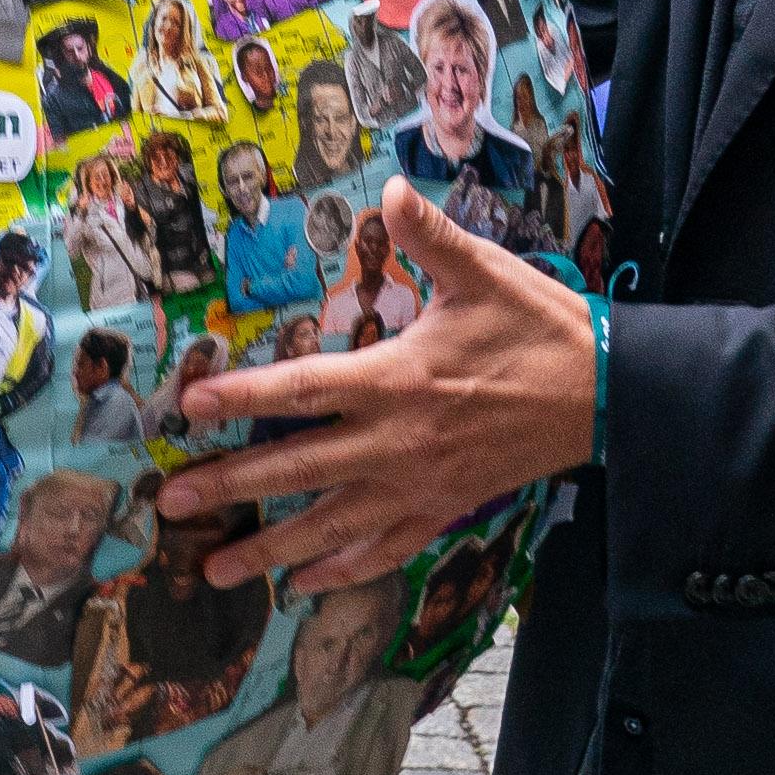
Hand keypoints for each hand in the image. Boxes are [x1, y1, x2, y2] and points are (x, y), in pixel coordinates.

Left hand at [159, 180, 599, 597]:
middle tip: (169, 504)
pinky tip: (306, 583)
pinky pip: (383, 549)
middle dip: (229, 487)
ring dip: (270, 550)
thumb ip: (427, 235)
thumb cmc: (538, 330)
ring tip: (214, 571)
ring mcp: (417, 486)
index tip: (186, 410)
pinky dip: (342, 570)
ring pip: (329, 525)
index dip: (239, 399)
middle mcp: (394, 442)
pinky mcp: (444, 510)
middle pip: (295, 469)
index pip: (300, 389)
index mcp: (395, 380)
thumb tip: (389, 190)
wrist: (606, 394)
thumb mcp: (483, 273)